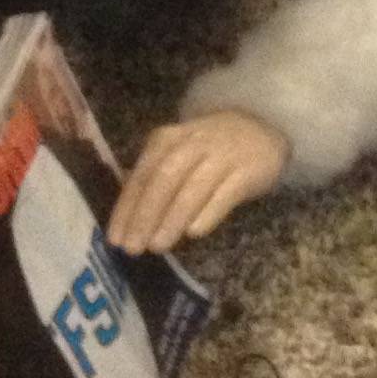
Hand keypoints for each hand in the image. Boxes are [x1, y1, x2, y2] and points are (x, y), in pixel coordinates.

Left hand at [108, 109, 287, 251]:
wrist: (261, 129)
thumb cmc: (209, 149)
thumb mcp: (177, 153)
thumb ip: (153, 178)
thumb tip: (125, 217)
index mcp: (167, 139)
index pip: (141, 175)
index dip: (126, 208)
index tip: (115, 239)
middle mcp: (193, 143)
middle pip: (163, 180)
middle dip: (145, 216)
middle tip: (134, 248)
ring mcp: (222, 155)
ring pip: (192, 189)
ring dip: (172, 220)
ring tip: (158, 247)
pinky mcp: (248, 170)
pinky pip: (224, 195)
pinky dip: (207, 214)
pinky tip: (193, 233)